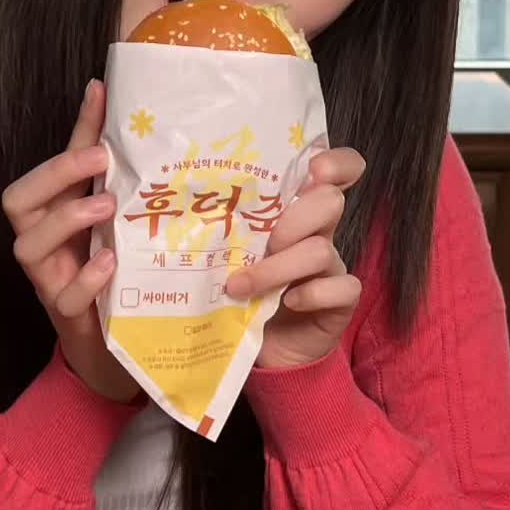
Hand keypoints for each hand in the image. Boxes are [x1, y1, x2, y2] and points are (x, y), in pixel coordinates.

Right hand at [2, 80, 139, 403]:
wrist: (111, 338)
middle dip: (55, 176)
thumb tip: (104, 92)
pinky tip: (110, 262)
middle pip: (16, 202)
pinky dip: (86, 277)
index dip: (66, 136)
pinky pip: (65, 295)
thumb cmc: (101, 264)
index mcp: (46, 215)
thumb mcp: (102, 212)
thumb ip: (98, 161)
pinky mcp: (65, 313)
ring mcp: (46, 279)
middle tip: (101, 160)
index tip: (98, 98)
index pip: (38, 171)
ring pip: (28, 247)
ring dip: (68, 219)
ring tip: (108, 206)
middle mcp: (37, 243)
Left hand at [225, 147, 365, 371]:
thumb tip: (167, 203)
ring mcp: (332, 267)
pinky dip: (313, 294)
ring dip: (277, 267)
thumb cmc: (242, 291)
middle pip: (329, 202)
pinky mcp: (340, 301)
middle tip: (264, 242)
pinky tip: (287, 302)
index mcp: (295, 212)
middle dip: (294, 218)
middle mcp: (319, 233)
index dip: (336, 162)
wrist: (263, 347)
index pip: (334, 172)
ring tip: (241, 285)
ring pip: (321, 250)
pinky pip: (343, 288)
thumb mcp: (229, 253)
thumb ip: (219, 229)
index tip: (316, 167)